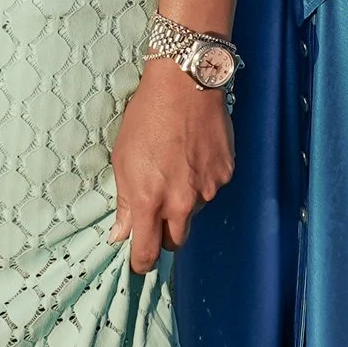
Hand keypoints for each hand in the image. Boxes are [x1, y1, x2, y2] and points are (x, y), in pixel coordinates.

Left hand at [111, 58, 234, 272]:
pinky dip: (201, 181)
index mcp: (150, 200)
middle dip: (165, 235)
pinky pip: (211, 190)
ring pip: (194, 213)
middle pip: (176, 242)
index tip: (137, 262)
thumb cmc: (147, 116)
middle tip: (156, 213)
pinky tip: (193, 156)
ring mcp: (208, 189)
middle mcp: (182, 202)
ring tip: (176, 166)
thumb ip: (126, 201)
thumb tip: (122, 233)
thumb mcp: (123, 158)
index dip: (141, 263)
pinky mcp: (225, 174)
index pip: (147, 252)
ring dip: (184, 202)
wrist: (185, 84)